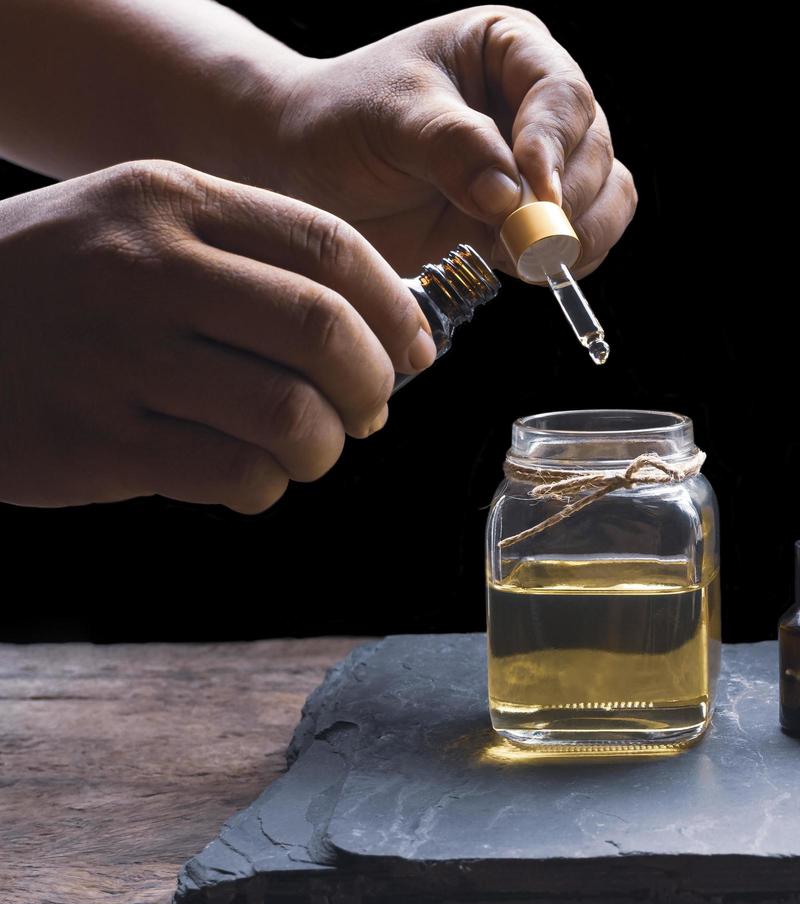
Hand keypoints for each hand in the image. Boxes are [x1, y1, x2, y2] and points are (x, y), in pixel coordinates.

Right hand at [0, 160, 433, 511]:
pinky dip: (266, 486)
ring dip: (324, 446)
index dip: (395, 309)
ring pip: (289, 414)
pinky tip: (250, 476)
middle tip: (368, 409)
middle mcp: (144, 268)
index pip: (329, 247)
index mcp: (171, 200)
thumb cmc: (64, 286)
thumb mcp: (141, 227)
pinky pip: (233, 474)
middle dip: (373, 384)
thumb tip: (388, 328)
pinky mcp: (93, 439)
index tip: (413, 350)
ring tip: (308, 448)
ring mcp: (115, 355)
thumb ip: (251, 257)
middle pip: (322, 330)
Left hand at [261, 6, 636, 279]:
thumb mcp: (388, 119)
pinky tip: (516, 261)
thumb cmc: (341, 122)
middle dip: (564, 200)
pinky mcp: (539, 215)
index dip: (555, 144)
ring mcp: (547, 162)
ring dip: (574, 235)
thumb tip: (511, 197)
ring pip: (608, 197)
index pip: (563, 94)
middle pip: (596, 150)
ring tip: (513, 249)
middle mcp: (540, 102)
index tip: (534, 191)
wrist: (309, 170)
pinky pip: (588, 240)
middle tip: (518, 236)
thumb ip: (452, 148)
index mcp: (510, 49)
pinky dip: (567, 261)